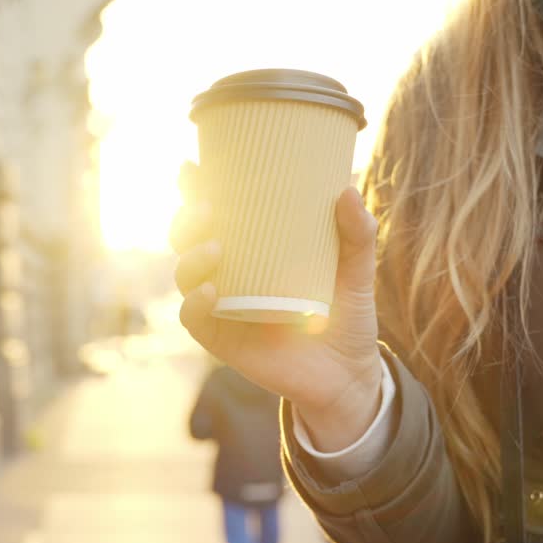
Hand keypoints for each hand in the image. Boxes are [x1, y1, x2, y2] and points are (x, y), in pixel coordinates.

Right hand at [170, 161, 382, 450]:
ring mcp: (224, 306)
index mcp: (255, 249)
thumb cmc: (347, 316)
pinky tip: (209, 291)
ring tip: (215, 247)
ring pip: (185, 274)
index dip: (195, 189)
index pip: (217, 213)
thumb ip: (357, 235)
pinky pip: (195, 318)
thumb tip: (347, 190)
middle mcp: (232, 273)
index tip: (192, 167)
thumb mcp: (357, 272)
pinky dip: (194, 303)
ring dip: (190, 256)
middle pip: (189, 239)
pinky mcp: (223, 339)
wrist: (349, 375)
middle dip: (186, 219)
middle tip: (206, 208)